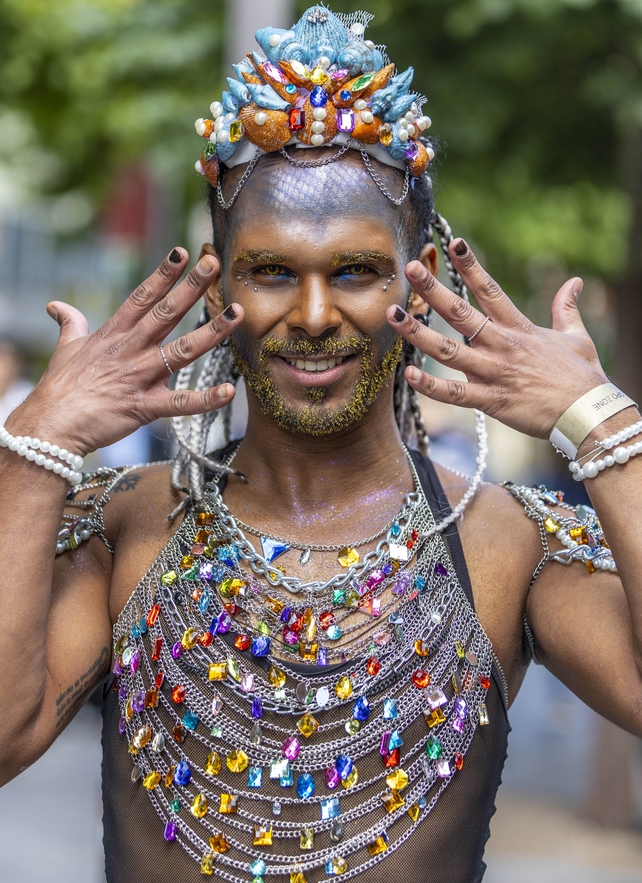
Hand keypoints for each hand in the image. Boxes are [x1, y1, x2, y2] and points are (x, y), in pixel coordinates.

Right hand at [8, 249, 242, 454]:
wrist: (50, 425)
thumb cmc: (60, 389)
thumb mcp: (66, 350)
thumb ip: (70, 324)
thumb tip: (57, 306)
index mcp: (114, 334)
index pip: (142, 296)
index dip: (164, 274)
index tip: (183, 252)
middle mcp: (130, 350)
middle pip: (166, 313)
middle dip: (191, 287)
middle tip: (214, 264)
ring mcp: (139, 377)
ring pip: (182, 351)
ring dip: (212, 332)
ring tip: (236, 313)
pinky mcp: (145, 407)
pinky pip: (181, 403)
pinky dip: (206, 399)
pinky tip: (228, 391)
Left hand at [386, 239, 608, 439]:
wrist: (590, 414)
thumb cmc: (583, 377)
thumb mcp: (577, 337)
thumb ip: (566, 309)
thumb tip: (574, 282)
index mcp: (519, 328)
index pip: (490, 289)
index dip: (470, 265)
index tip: (453, 244)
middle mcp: (502, 345)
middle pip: (460, 312)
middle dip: (433, 289)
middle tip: (409, 269)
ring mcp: (494, 372)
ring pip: (448, 349)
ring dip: (418, 332)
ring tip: (394, 315)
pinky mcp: (491, 400)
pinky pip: (455, 393)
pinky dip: (431, 385)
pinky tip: (409, 374)